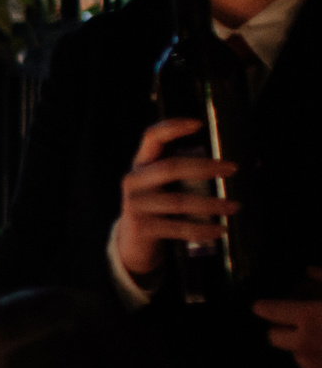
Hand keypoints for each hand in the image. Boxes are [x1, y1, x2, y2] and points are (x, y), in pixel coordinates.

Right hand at [115, 118, 237, 282]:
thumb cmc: (158, 208)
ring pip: (179, 201)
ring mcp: (135, 205)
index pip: (152, 137)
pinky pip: (178, 227)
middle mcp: (134, 181)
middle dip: (205, 167)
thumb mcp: (164, 186)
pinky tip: (220, 230)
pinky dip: (203, 229)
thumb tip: (232, 166)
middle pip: (171, 167)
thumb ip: (184, 173)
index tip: (198, 124)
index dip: (172, 127)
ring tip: (234, 207)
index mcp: (141, 164)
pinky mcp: (141, 228)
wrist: (133, 243)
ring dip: (212, 204)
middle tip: (233, 169)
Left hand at [252, 274, 321, 367]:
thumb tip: (308, 272)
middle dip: (281, 328)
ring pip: (295, 355)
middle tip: (298, 322)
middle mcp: (304, 344)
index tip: (261, 306)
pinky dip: (320, 364)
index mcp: (309, 317)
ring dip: (302, 347)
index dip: (264, 307)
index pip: (269, 310)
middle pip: (273, 337)